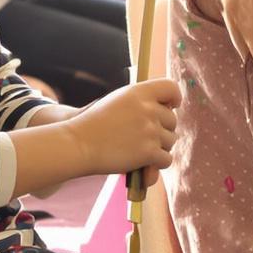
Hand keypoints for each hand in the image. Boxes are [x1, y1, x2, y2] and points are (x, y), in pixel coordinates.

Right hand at [65, 78, 181, 175]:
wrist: (78, 144)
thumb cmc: (95, 124)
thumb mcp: (117, 101)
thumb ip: (141, 101)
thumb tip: (171, 109)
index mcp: (139, 92)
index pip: (171, 88)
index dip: (174, 98)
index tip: (171, 106)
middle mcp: (148, 109)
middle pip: (172, 120)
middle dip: (162, 130)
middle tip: (144, 137)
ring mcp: (150, 130)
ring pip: (171, 141)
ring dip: (159, 148)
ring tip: (139, 150)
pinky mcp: (149, 152)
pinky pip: (166, 159)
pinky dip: (156, 165)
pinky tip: (143, 164)